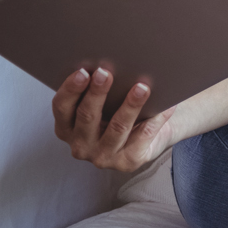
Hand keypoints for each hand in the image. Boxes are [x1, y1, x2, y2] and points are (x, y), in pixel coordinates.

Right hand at [52, 67, 176, 171]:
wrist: (150, 136)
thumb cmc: (119, 113)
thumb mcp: (102, 105)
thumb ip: (96, 91)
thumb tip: (106, 65)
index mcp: (66, 129)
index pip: (62, 108)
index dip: (71, 89)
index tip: (82, 71)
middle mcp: (80, 146)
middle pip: (87, 116)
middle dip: (97, 93)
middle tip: (106, 73)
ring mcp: (103, 157)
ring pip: (117, 127)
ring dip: (130, 106)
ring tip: (141, 88)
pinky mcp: (128, 162)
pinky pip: (144, 136)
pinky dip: (156, 119)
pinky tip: (165, 105)